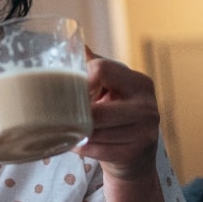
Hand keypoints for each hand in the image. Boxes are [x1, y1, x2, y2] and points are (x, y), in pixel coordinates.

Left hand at [75, 49, 161, 180]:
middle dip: (74, 114)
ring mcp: (145, 130)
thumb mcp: (112, 89)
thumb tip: (75, 43)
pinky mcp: (136, 152)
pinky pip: (97, 150)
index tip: (65, 91)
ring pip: (94, 131)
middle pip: (96, 108)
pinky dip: (81, 148)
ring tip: (62, 131)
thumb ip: (96, 69)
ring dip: (73, 133)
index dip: (79, 81)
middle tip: (56, 116)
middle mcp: (147, 105)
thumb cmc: (117, 117)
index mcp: (139, 82)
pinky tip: (75, 144)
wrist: (136, 158)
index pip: (102, 70)